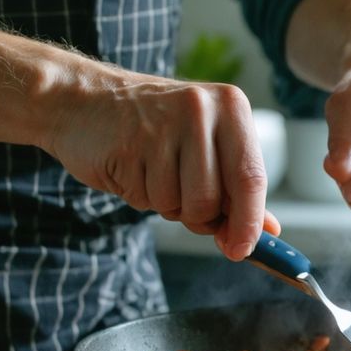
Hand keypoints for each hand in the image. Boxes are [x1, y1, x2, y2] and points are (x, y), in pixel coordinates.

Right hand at [43, 71, 279, 260]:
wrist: (81, 100)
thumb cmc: (152, 127)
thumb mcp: (204, 144)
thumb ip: (237, 186)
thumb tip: (268, 231)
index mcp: (230, 106)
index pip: (251, 177)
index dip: (249, 222)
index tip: (243, 249)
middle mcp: (200, 110)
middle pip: (213, 200)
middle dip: (200, 217)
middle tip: (182, 198)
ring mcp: (162, 126)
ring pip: (181, 205)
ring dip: (168, 206)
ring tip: (153, 173)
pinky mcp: (128, 146)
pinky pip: (146, 200)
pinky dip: (140, 196)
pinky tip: (132, 168)